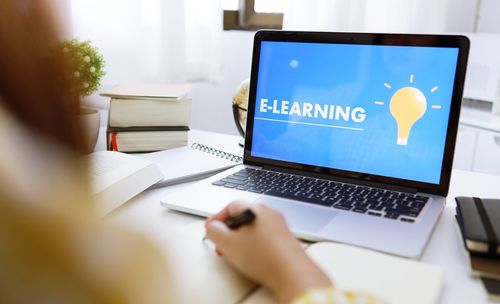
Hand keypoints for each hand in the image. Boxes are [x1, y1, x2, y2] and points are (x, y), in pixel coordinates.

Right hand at [205, 202, 331, 303]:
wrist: (292, 273)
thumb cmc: (264, 256)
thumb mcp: (228, 244)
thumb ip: (214, 232)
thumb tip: (212, 227)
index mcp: (256, 208)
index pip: (231, 206)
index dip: (217, 218)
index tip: (211, 229)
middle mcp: (270, 213)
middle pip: (243, 217)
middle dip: (229, 231)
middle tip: (221, 244)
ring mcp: (279, 225)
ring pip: (253, 228)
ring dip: (240, 239)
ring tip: (235, 254)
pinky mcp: (285, 239)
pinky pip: (264, 237)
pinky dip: (254, 245)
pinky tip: (252, 258)